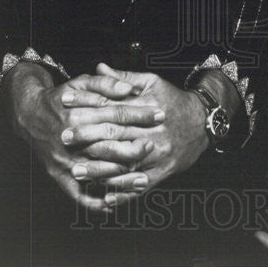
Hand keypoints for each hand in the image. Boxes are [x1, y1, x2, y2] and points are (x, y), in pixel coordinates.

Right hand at [6, 63, 156, 208]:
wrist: (30, 115)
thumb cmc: (61, 98)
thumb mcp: (81, 82)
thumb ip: (106, 82)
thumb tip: (129, 89)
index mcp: (77, 114)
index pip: (116, 115)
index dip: (140, 114)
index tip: (160, 114)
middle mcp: (70, 140)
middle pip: (108, 146)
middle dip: (135, 148)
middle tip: (155, 146)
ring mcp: (65, 161)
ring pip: (98, 174)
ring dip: (122, 180)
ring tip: (145, 179)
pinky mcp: (59, 175)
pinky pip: (78, 194)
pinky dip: (95, 202)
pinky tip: (114, 204)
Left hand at [60, 64, 209, 205]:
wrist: (203, 121)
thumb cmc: (173, 100)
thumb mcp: (152, 83)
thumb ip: (124, 78)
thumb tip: (99, 68)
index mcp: (146, 108)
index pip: (112, 108)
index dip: (88, 108)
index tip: (66, 108)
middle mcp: (151, 132)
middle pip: (115, 135)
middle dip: (88, 139)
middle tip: (65, 140)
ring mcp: (157, 154)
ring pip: (125, 164)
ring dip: (99, 170)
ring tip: (78, 171)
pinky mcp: (162, 171)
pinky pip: (141, 185)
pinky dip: (123, 193)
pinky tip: (105, 197)